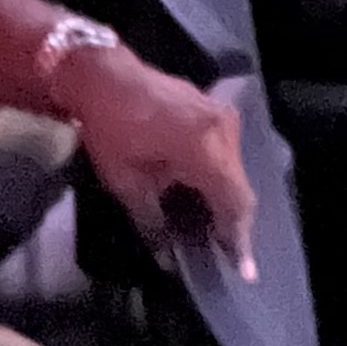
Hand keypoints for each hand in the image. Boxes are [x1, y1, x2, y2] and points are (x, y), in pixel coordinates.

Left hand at [58, 47, 255, 279]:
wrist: (102, 73)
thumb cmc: (109, 126)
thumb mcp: (125, 181)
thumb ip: (151, 220)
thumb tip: (166, 254)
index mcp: (206, 149)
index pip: (235, 203)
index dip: (239, 240)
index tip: (244, 272)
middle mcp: (224, 131)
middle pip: (239, 187)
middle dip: (232, 223)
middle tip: (225, 255)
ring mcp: (222, 115)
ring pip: (233, 169)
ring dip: (223, 199)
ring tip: (212, 230)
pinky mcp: (214, 109)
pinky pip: (224, 151)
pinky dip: (216, 176)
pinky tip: (202, 194)